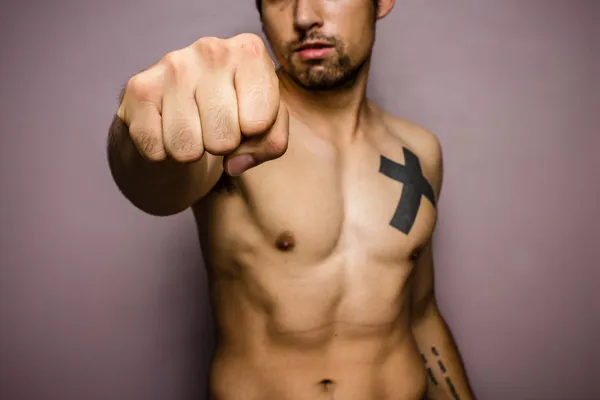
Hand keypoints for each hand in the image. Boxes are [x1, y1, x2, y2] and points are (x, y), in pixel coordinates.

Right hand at [117, 33, 288, 175]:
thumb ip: (271, 143)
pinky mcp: (138, 88)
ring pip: (187, 148)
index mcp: (250, 53)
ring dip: (190, 151)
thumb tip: (235, 163)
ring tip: (192, 129)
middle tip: (215, 128)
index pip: (259, 123)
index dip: (253, 137)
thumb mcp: (267, 126)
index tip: (246, 122)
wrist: (180, 111)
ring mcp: (172, 65)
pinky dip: (161, 152)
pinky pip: (155, 149)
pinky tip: (165, 129)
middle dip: (221, 146)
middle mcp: (211, 50)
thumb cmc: (233, 115)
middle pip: (223, 139)